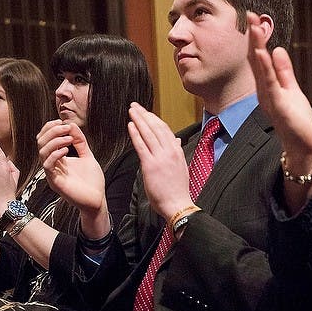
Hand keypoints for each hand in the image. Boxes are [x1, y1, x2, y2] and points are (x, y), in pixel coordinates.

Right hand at [37, 120, 106, 216]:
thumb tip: (71, 125)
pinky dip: (55, 154)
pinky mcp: (55, 182)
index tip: (63, 122)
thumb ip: (80, 142)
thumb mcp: (87, 156)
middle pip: (40, 142)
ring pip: (42, 152)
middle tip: (66, 128)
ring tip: (68, 138)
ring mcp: (52, 174)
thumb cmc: (92, 181)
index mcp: (57, 158)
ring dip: (54, 141)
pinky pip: (47, 165)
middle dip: (52, 131)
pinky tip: (66, 150)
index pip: (45, 138)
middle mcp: (52, 165)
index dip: (50, 128)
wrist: (97, 200)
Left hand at [127, 104, 191, 219]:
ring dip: (139, 120)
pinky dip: (135, 134)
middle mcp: (170, 151)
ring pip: (148, 133)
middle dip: (145, 115)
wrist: (178, 204)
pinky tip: (130, 125)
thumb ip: (177, 152)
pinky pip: (141, 145)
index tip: (146, 113)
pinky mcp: (151, 165)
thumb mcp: (181, 167)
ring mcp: (160, 157)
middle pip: (156, 127)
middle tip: (136, 106)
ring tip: (132, 111)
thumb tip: (176, 141)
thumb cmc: (177, 190)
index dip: (154, 119)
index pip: (165, 130)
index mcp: (177, 152)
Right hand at [247, 13, 311, 174]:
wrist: (300, 146)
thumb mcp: (290, 89)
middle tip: (249, 14)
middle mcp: (264, 90)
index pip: (260, 57)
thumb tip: (277, 49)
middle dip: (253, 36)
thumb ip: (283, 71)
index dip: (257, 37)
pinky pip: (271, 84)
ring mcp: (269, 97)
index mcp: (267, 85)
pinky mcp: (278, 105)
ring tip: (254, 27)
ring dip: (257, 47)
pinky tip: (264, 53)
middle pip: (256, 58)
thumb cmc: (295, 121)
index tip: (254, 18)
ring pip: (261, 68)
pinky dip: (266, 68)